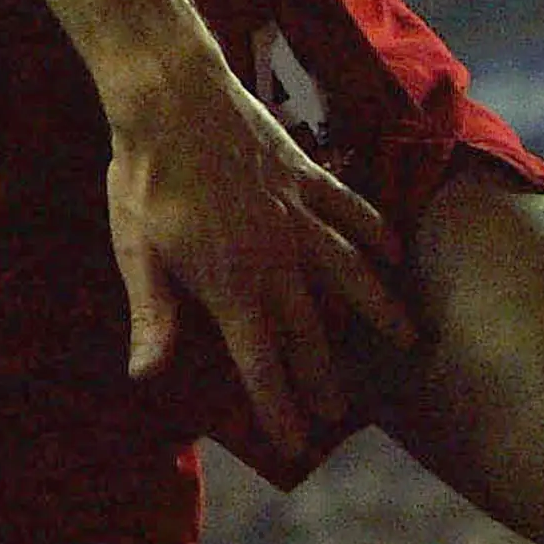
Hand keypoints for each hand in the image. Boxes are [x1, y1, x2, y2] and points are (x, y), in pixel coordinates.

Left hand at [102, 50, 412, 458]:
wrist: (172, 98)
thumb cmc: (145, 176)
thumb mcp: (137, 251)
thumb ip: (152, 316)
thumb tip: (145, 376)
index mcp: (232, 285)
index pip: (262, 365)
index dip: (278, 408)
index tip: (294, 445)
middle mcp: (278, 260)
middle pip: (310, 332)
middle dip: (323, 376)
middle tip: (339, 413)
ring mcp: (300, 217)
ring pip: (352, 275)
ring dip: (379, 311)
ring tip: (407, 341)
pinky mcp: (308, 176)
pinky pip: (353, 210)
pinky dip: (378, 232)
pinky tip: (394, 251)